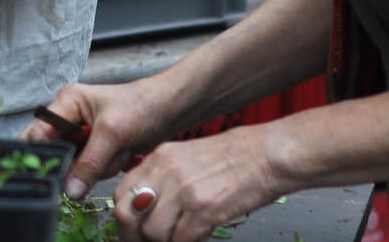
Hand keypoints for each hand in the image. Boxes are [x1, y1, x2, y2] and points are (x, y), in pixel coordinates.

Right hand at [23, 81, 165, 196]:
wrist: (171, 110)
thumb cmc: (142, 107)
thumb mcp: (112, 133)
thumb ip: (89, 162)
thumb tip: (70, 190)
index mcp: (66, 102)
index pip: (39, 133)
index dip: (42, 154)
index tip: (54, 173)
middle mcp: (70, 118)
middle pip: (56, 151)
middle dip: (77, 161)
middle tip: (97, 159)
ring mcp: (84, 135)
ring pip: (75, 166)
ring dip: (98, 166)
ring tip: (119, 149)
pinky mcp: (97, 149)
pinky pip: (91, 170)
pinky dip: (107, 168)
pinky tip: (122, 154)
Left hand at [25, 82, 278, 241]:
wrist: (267, 155)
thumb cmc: (233, 158)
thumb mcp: (186, 157)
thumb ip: (162, 178)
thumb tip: (144, 209)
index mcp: (158, 158)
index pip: (121, 193)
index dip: (124, 218)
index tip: (131, 232)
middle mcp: (165, 172)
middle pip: (127, 215)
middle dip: (133, 237)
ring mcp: (183, 191)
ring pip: (153, 233)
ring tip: (180, 237)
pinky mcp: (204, 209)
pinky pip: (181, 240)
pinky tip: (198, 236)